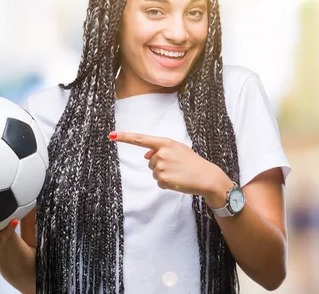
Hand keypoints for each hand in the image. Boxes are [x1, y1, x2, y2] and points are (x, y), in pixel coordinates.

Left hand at [110, 131, 230, 197]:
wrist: (206, 176)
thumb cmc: (192, 162)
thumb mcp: (178, 149)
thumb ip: (160, 149)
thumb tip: (145, 156)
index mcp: (165, 142)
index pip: (141, 139)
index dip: (125, 137)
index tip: (112, 135)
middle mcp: (161, 153)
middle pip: (150, 161)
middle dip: (160, 165)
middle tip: (176, 166)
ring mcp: (161, 166)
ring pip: (153, 172)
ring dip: (164, 174)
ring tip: (178, 173)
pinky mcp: (162, 179)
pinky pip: (158, 182)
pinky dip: (166, 183)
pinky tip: (177, 180)